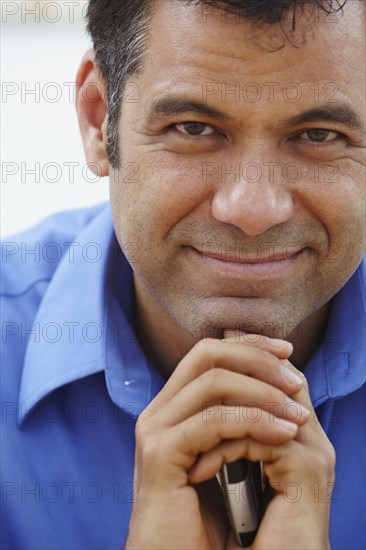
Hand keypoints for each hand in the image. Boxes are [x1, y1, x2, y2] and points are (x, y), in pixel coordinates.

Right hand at [126, 334, 321, 548]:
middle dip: (257, 359)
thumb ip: (239, 416)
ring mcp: (156, 430)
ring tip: (298, 417)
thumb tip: (274, 380)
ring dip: (264, 393)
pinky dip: (253, 422)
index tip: (287, 352)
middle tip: (295, 381)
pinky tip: (282, 436)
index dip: (249, 345)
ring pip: (214, 382)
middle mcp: (159, 410)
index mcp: (173, 407)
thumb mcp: (230, 452)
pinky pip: (213, 421)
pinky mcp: (160, 455)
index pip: (209, 353)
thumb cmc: (210, 516)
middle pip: (208, 354)